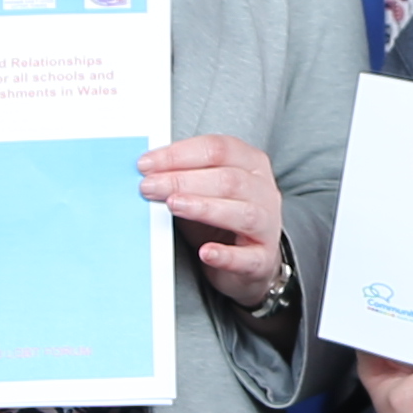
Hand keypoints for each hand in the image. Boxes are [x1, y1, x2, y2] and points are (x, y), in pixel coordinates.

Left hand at [139, 133, 286, 307]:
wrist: (248, 263)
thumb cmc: (220, 221)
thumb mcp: (202, 191)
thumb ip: (181, 178)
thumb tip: (145, 171)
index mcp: (250, 163)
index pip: (218, 149)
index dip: (179, 154)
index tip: (146, 164)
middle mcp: (264, 191)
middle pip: (228, 179)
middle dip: (183, 181)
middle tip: (149, 187)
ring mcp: (267, 226)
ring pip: (243, 213)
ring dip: (204, 208)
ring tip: (173, 205)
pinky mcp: (263, 260)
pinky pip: (248, 258)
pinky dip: (226, 255)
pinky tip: (206, 252)